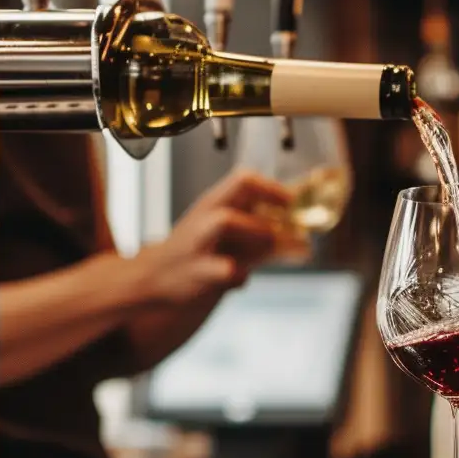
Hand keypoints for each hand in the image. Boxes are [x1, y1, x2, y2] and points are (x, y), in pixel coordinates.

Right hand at [136, 170, 288, 306]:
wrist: (155, 276)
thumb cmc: (198, 251)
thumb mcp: (225, 234)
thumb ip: (259, 230)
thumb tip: (303, 236)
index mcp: (214, 202)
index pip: (245, 179)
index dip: (273, 188)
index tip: (293, 203)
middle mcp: (205, 216)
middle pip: (239, 188)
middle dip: (270, 206)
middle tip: (292, 228)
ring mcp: (199, 243)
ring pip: (226, 221)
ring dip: (257, 233)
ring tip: (274, 249)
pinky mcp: (197, 272)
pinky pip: (226, 270)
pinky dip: (241, 275)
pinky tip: (241, 278)